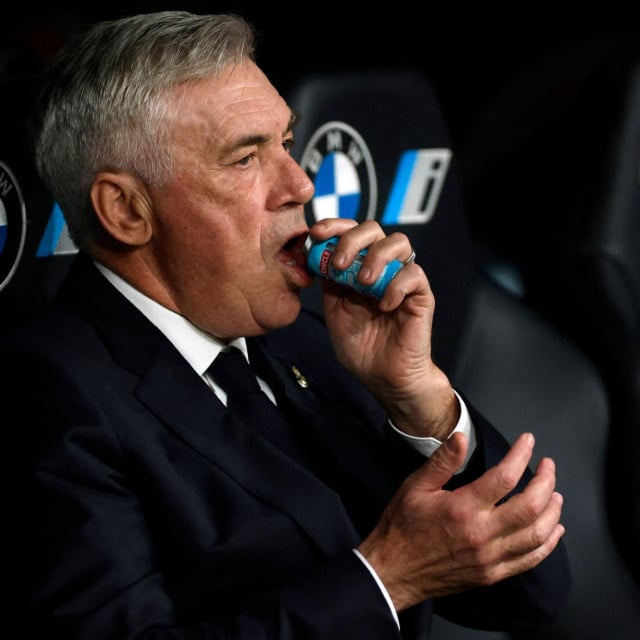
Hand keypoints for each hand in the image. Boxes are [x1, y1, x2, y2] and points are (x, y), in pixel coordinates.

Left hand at [308, 218, 456, 440]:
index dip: (334, 226)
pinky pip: (413, 274)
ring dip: (376, 257)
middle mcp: (381, 268)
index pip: (350, 232)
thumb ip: (329, 284)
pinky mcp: (421, 295)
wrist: (384, 377)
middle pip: (373, 229)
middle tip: (340, 265)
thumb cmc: (361, 347)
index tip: (317, 235)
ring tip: (363, 283)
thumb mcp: (334, 312)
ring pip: (398, 242)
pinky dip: (396, 285)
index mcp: (358, 268)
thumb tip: (314, 255)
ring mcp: (402, 279)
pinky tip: (384, 305)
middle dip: (352, 240)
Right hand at [357, 432, 565, 611]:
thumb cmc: (402, 527)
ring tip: (555, 493)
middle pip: (530, 506)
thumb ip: (442, 461)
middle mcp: (481, 534)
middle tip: (547, 465)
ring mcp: (490, 558)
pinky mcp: (492, 574)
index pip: (505, 477)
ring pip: (537, 535)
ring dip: (553, 512)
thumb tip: (461, 437)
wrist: (394, 571)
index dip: (521, 455)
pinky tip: (554, 529)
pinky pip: (530, 560)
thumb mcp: (415, 487)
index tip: (527, 441)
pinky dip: (548, 544)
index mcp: (462, 509)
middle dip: (546, 481)